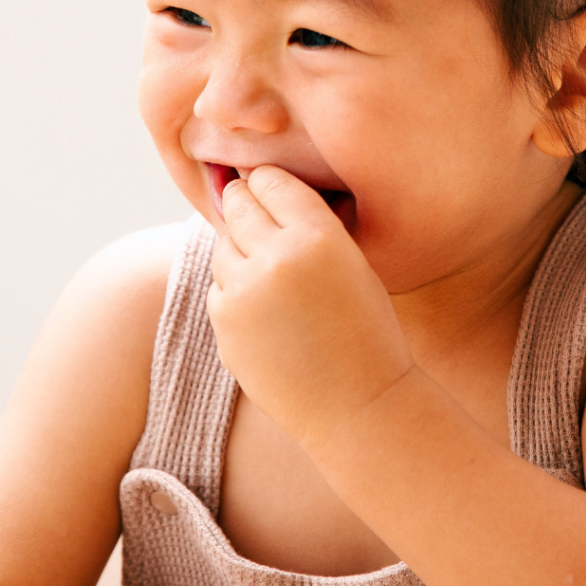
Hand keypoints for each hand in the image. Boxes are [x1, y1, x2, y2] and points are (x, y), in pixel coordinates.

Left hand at [207, 166, 414, 455]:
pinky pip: (219, 287)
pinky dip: (235, 290)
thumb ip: (306, 224)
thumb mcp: (352, 260)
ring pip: (223, 245)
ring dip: (240, 249)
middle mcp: (276, 258)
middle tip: (260, 215)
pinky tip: (268, 311)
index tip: (274, 190)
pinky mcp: (225, 325)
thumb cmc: (366, 328)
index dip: (271, 183)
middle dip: (247, 205)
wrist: (359, 405)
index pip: (271, 180)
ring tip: (273, 275)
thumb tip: (253, 189)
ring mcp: (244, 293)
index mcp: (318, 236)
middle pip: (239, 203)